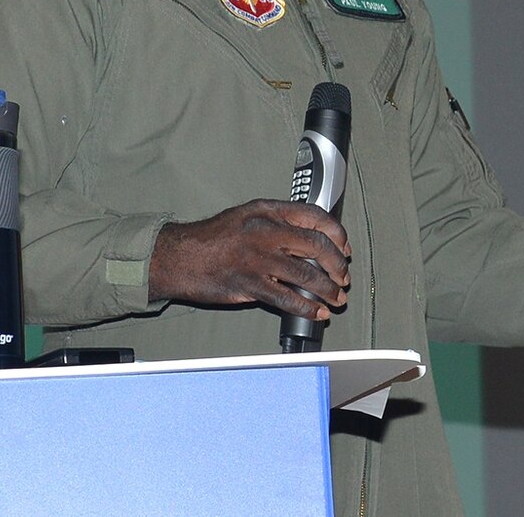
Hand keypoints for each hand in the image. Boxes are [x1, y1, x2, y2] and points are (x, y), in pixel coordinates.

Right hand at [149, 199, 351, 319]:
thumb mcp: (245, 216)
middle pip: (317, 245)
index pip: (314, 216)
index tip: (344, 247)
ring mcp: (258, 258)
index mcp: (266, 211)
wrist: (179, 256)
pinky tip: (316, 312)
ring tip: (336, 299)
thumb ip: (276, 222)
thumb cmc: (211, 238)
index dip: (336, 233)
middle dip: (337, 265)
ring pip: (307, 274)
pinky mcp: (249, 284)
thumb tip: (308, 237)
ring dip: (328, 290)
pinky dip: (307, 307)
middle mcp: (265, 231)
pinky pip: (288, 298)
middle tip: (343, 277)